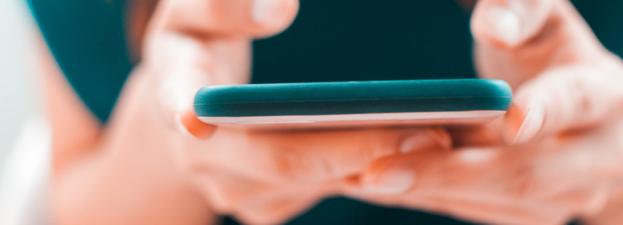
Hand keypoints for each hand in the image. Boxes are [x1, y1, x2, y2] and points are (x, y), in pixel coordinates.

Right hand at [125, 0, 451, 222]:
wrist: (198, 93)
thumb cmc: (204, 36)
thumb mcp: (198, 7)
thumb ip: (225, 3)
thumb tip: (277, 9)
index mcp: (176, 93)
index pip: (183, 103)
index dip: (195, 113)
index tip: (205, 121)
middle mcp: (203, 157)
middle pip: (283, 161)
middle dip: (358, 148)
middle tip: (431, 131)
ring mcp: (238, 189)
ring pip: (315, 183)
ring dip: (378, 164)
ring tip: (446, 137)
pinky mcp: (270, 202)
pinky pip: (327, 188)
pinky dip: (373, 169)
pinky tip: (421, 147)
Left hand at [342, 0, 622, 223]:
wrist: (582, 115)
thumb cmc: (547, 54)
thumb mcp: (542, 18)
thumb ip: (521, 9)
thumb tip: (493, 25)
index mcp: (607, 95)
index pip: (577, 103)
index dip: (544, 111)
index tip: (509, 119)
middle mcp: (602, 156)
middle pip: (525, 173)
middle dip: (448, 173)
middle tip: (376, 170)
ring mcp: (572, 195)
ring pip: (494, 202)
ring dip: (425, 191)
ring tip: (358, 178)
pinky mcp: (536, 215)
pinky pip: (476, 213)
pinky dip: (427, 197)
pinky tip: (379, 184)